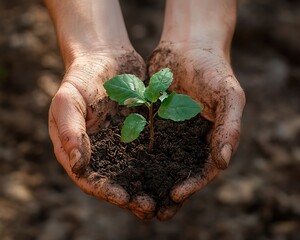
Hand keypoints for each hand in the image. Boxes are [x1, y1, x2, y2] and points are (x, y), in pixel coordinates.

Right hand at [48, 49, 155, 219]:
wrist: (105, 55)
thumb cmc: (81, 77)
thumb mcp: (68, 100)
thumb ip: (69, 131)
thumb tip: (78, 167)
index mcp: (76, 149)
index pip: (90, 179)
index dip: (106, 191)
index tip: (124, 199)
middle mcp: (99, 151)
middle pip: (113, 182)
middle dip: (130, 197)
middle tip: (149, 208)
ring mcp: (119, 143)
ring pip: (134, 172)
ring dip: (147, 187)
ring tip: (164, 201)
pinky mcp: (138, 133)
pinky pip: (149, 152)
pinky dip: (159, 165)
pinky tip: (173, 173)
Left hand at [148, 41, 245, 219]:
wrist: (189, 47)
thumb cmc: (214, 70)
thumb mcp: (229, 96)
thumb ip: (230, 127)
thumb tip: (223, 162)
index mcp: (212, 139)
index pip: (204, 170)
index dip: (193, 185)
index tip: (176, 195)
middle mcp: (190, 140)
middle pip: (180, 172)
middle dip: (167, 192)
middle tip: (152, 211)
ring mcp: (171, 133)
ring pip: (159, 162)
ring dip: (148, 181)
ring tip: (134, 198)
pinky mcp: (153, 122)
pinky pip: (143, 143)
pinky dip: (135, 157)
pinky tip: (122, 168)